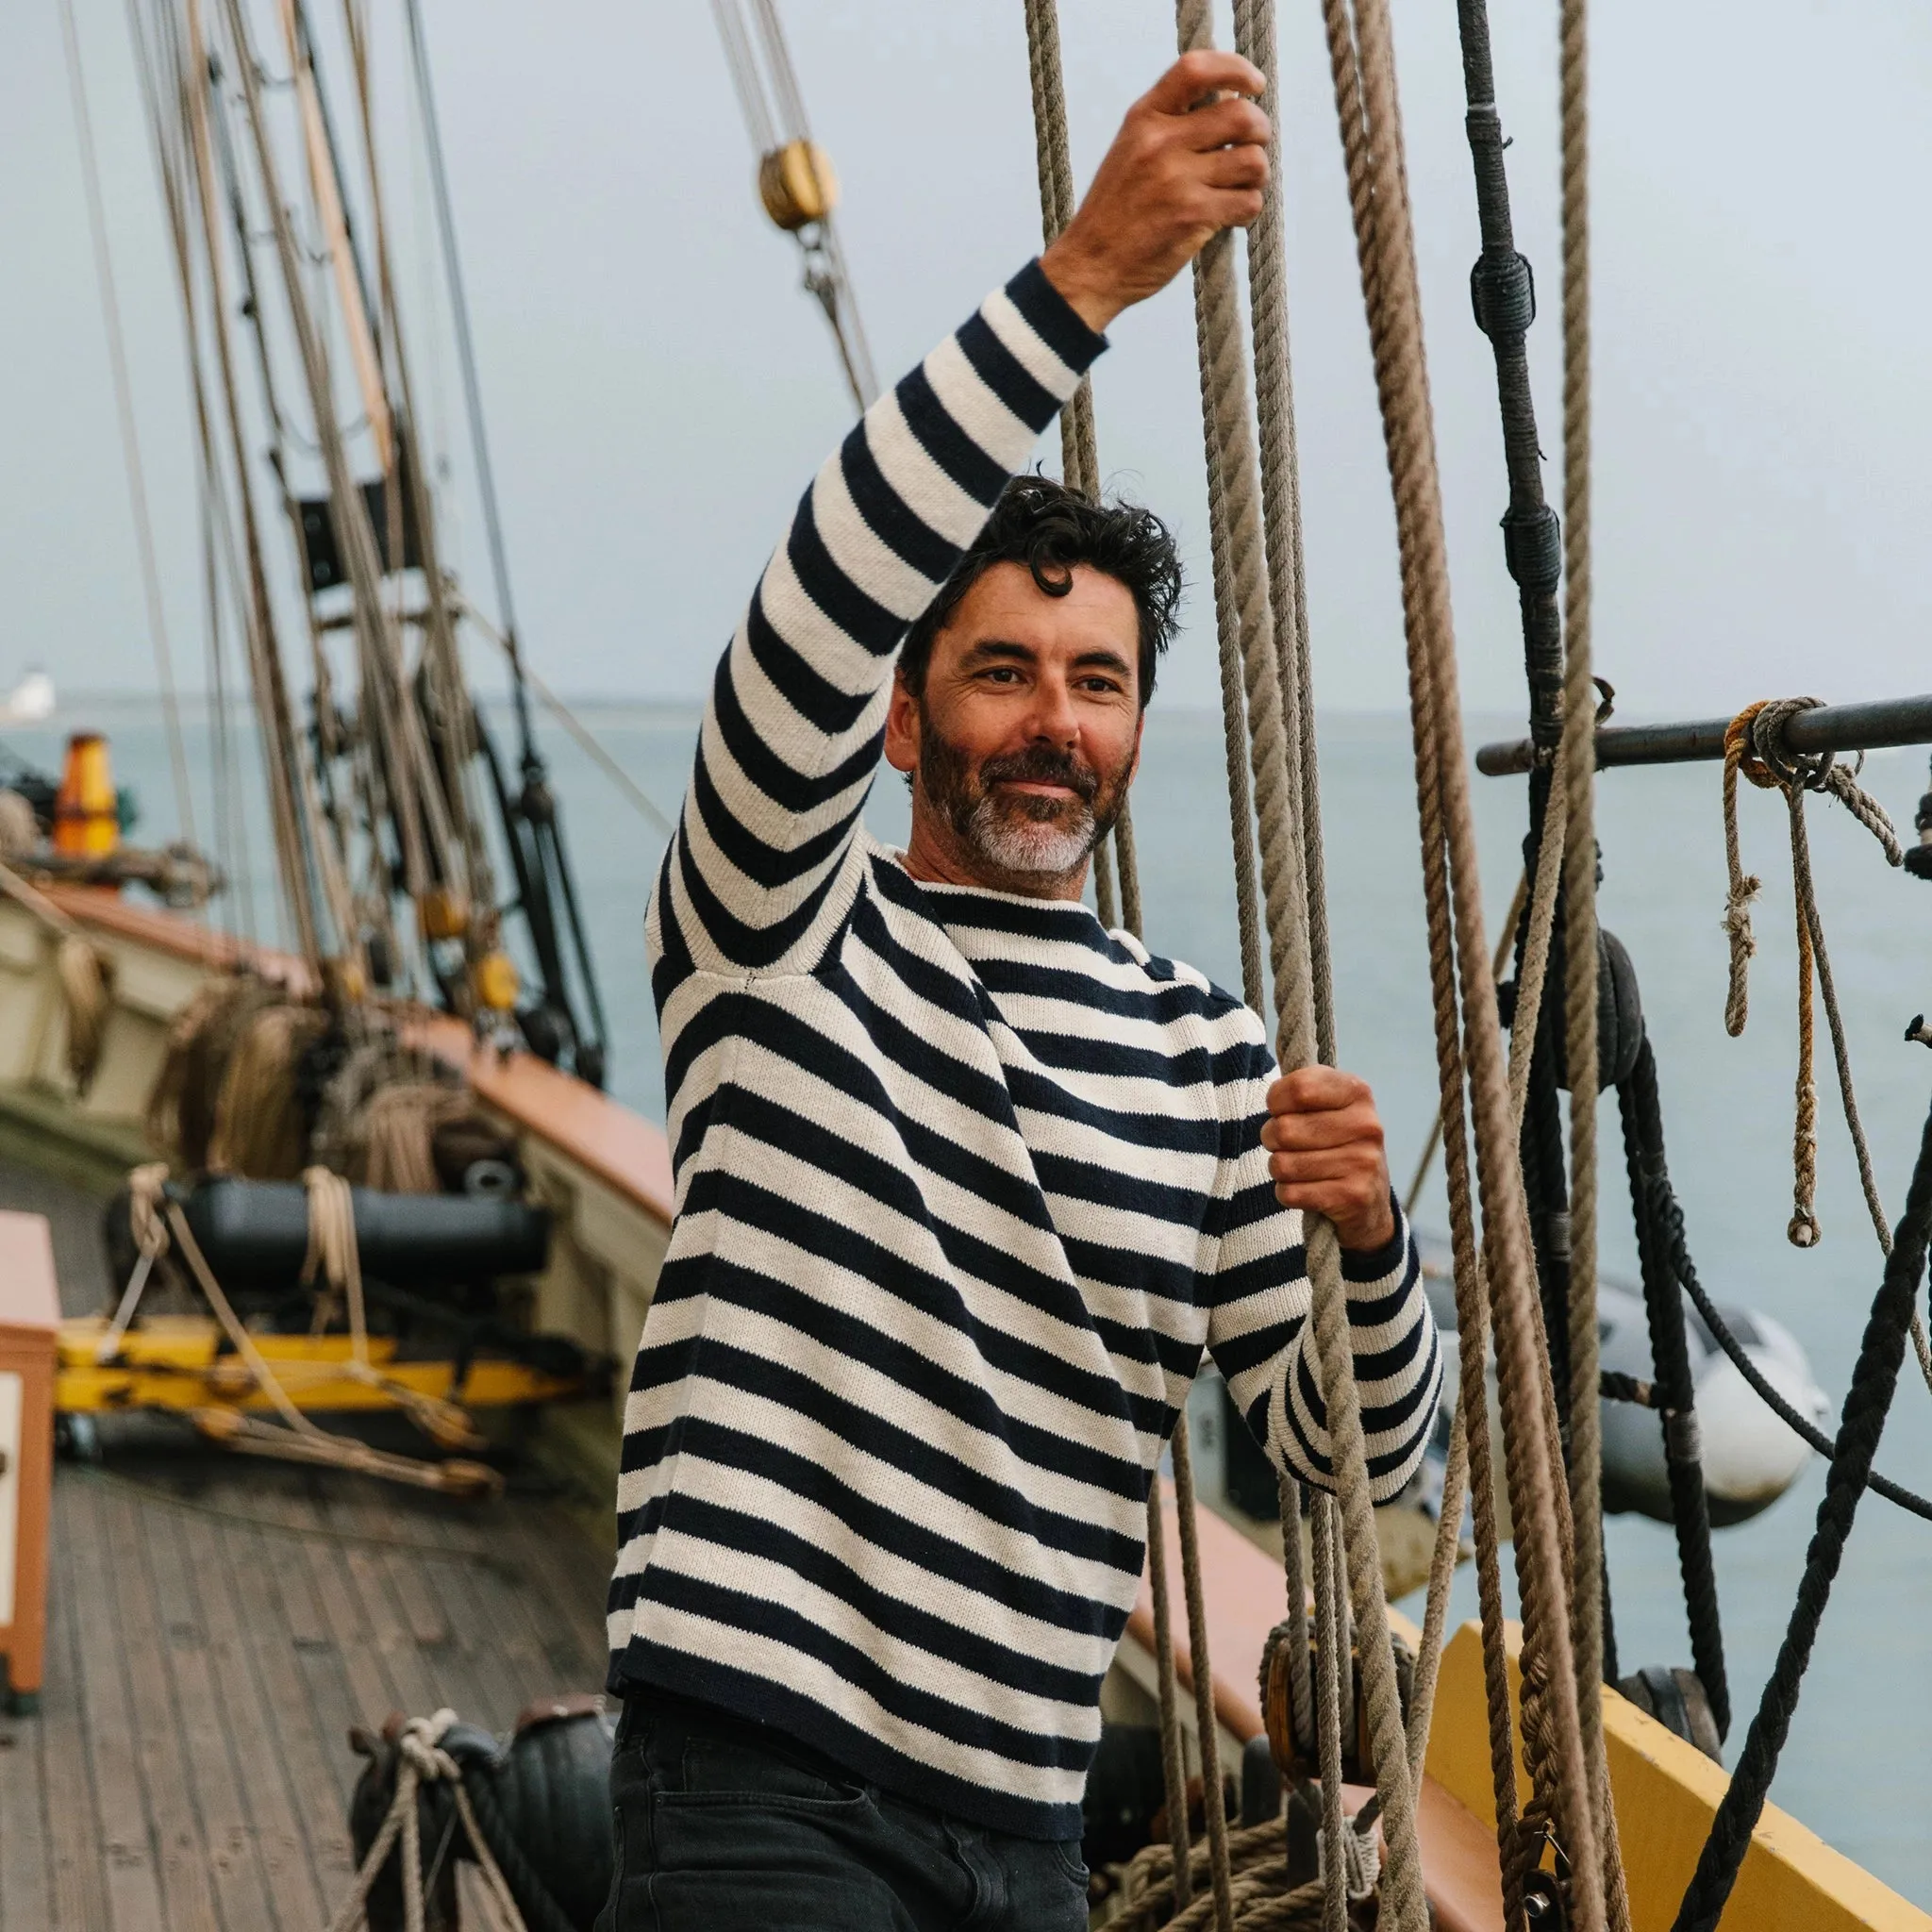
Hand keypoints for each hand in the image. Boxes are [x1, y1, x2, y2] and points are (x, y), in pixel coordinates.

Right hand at [1040, 51, 1269, 333]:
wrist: (1090, 266)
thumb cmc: (1116, 211)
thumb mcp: (1131, 150)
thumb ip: (1172, 123)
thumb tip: (1231, 100)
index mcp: (1144, 118)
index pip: (1196, 69)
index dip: (1236, 69)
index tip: (1254, 86)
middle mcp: (1160, 143)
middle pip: (1242, 115)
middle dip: (1260, 132)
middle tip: (1252, 148)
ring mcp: (1178, 180)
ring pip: (1253, 160)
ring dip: (1256, 176)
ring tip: (1239, 187)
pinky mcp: (1193, 216)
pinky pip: (1248, 202)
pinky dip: (1247, 209)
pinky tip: (1230, 215)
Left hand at [1260, 1067, 1396, 1254]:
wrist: (1371, 1196)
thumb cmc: (1336, 1140)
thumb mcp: (1327, 1103)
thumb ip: (1299, 1089)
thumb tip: (1272, 1096)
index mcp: (1357, 1092)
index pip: (1298, 1088)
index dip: (1276, 1101)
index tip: (1281, 1110)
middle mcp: (1365, 1125)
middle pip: (1284, 1129)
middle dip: (1272, 1139)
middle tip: (1287, 1144)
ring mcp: (1362, 1162)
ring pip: (1282, 1164)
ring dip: (1279, 1168)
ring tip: (1298, 1166)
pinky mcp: (1353, 1196)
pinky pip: (1290, 1193)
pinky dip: (1288, 1193)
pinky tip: (1306, 1188)